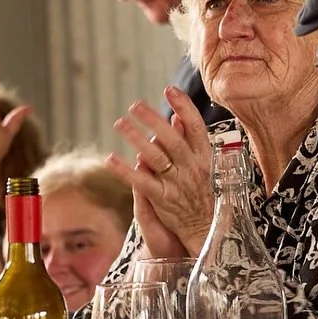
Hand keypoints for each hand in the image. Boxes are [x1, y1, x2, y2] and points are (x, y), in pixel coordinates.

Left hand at [106, 85, 214, 255]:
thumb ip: (190, 141)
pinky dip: (125, 171)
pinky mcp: (163, 200)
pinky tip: (110, 158)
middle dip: (153, 120)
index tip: (170, 89)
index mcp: (204, 156)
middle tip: (134, 105)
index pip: (196, 127)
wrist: (207, 229)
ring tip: (120, 123)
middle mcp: (192, 168)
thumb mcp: (205, 165)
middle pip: (172, 140)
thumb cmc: (205, 192)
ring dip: (137, 139)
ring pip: (155, 158)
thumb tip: (176, 117)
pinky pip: (142, 182)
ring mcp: (177, 184)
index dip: (184, 107)